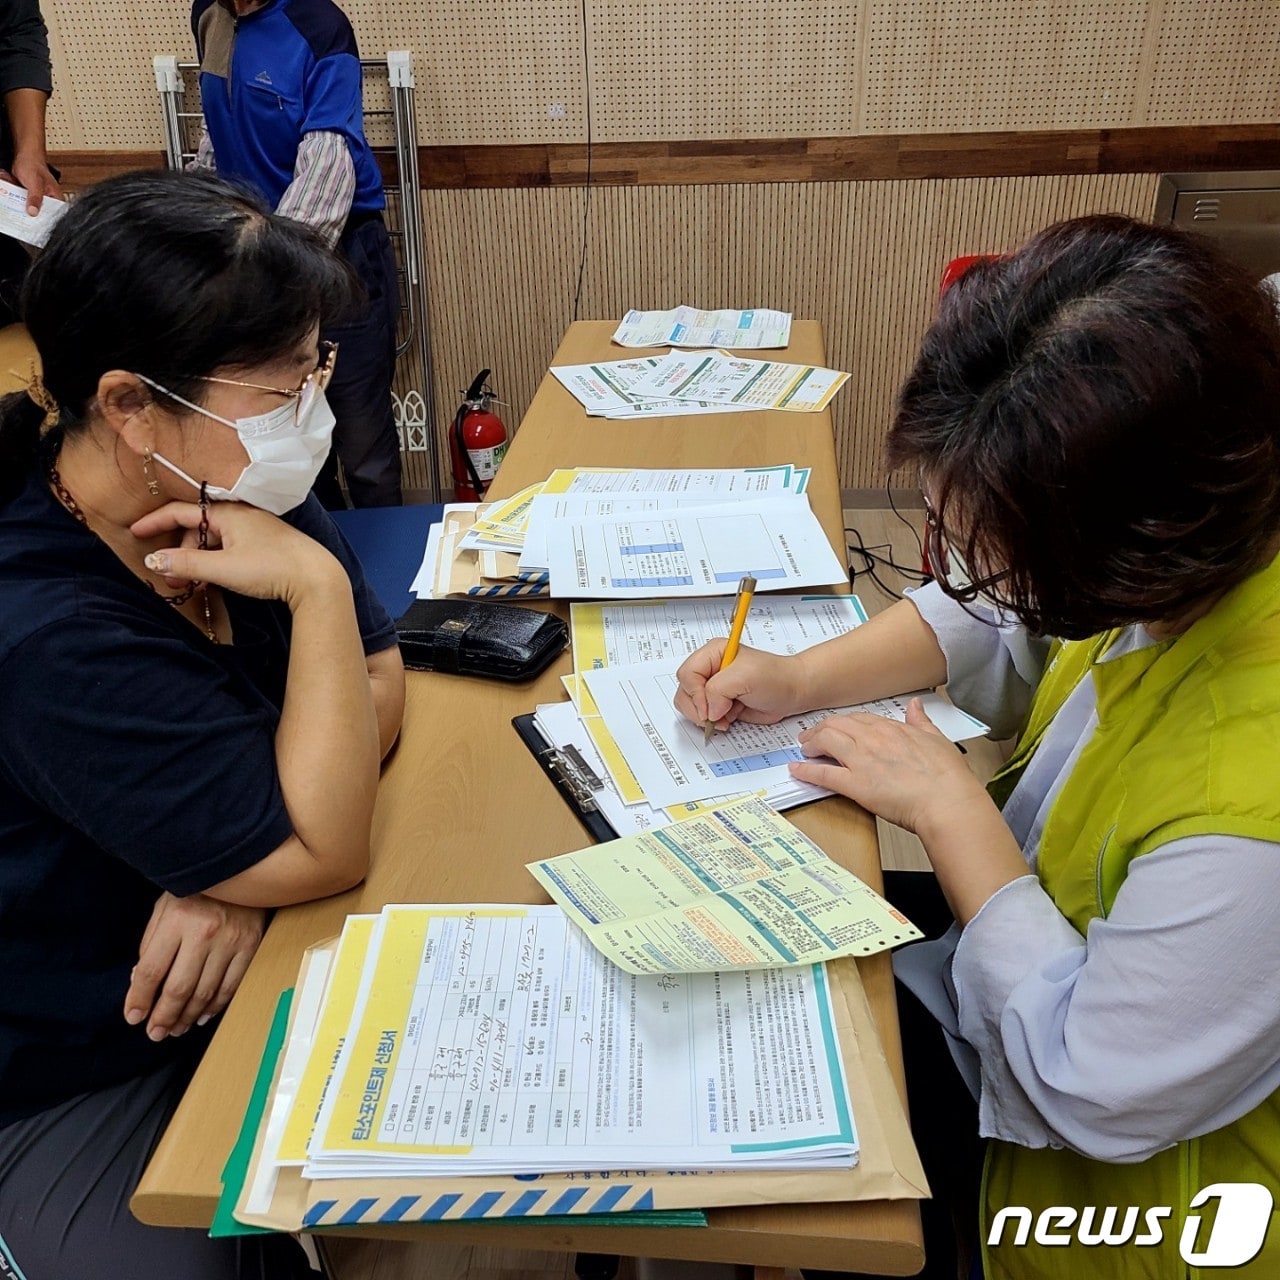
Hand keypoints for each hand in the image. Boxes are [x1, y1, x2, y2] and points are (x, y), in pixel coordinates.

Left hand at [3, 154, 61, 213]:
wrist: (23, 157)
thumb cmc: (33, 166)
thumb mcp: (35, 184)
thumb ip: (35, 198)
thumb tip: (33, 212)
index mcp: (56, 198)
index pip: (53, 214)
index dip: (44, 219)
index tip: (34, 220)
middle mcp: (47, 200)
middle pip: (39, 213)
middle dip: (27, 208)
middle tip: (22, 202)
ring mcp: (36, 199)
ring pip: (27, 207)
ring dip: (17, 200)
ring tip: (15, 186)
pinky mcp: (27, 197)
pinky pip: (20, 201)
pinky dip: (13, 196)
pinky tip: (12, 186)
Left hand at [124, 893, 266, 1039]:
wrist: (242, 868)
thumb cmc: (197, 890)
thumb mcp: (164, 908)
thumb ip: (151, 943)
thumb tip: (140, 982)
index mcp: (177, 920)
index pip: (152, 971)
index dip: (140, 999)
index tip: (133, 1017)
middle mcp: (204, 932)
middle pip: (178, 988)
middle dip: (163, 1017)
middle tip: (155, 1033)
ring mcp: (231, 940)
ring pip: (205, 992)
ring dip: (187, 1016)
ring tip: (175, 1029)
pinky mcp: (251, 945)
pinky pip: (231, 985)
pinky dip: (215, 1006)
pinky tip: (201, 1015)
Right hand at [131, 500, 343, 606]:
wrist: (317, 577)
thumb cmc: (271, 568)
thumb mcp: (223, 568)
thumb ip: (186, 563)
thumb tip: (154, 560)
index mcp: (228, 513)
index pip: (181, 511)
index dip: (155, 521)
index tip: (135, 533)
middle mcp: (240, 515)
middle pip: (197, 528)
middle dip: (179, 552)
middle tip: (171, 580)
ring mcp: (254, 529)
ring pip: (214, 541)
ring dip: (197, 561)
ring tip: (190, 586)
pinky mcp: (264, 544)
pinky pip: (229, 548)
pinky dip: (215, 562)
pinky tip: (212, 581)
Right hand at [674, 640, 810, 730]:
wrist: (792, 693)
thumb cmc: (776, 678)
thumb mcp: (745, 677)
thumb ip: (719, 690)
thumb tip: (708, 710)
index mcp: (713, 653)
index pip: (687, 673)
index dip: (695, 693)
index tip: (710, 707)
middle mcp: (710, 669)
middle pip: (684, 691)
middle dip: (698, 708)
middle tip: (715, 715)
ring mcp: (713, 687)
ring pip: (690, 705)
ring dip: (705, 717)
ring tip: (725, 717)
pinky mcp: (719, 703)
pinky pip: (703, 716)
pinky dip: (713, 722)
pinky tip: (729, 719)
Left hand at [790, 698, 992, 834]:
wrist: (948, 801)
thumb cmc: (947, 777)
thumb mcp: (937, 739)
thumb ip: (922, 721)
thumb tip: (916, 705)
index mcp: (893, 729)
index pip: (860, 719)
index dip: (844, 723)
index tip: (837, 727)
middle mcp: (874, 739)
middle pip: (837, 725)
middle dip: (820, 729)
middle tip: (811, 736)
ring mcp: (863, 760)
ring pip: (826, 741)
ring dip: (811, 743)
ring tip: (804, 749)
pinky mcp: (856, 784)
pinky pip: (824, 774)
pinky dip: (807, 771)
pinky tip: (797, 770)